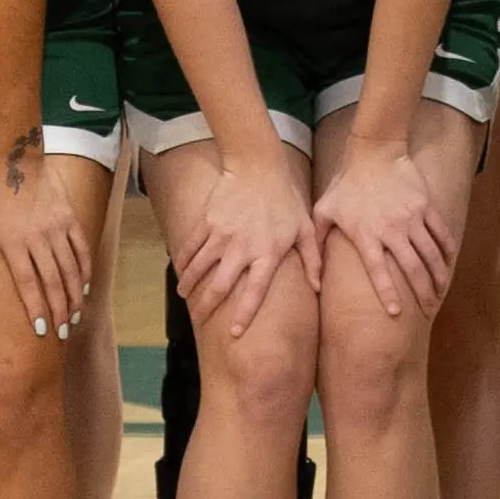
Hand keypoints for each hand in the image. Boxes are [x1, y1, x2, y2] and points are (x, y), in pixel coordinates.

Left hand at [0, 148, 96, 337]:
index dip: (35, 307)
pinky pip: (81, 249)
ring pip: (70, 268)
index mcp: (13, 241)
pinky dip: (84, 270)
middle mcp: (38, 236)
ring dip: (74, 295)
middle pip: (52, 281)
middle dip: (58, 310)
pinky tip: (83, 288)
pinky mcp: (69, 218)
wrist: (16, 161)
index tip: (40, 330)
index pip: (27, 282)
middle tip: (62, 333)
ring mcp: (56, 227)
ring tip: (74, 316)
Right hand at [169, 146, 305, 336]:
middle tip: (199, 320)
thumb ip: (312, 259)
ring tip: (186, 297)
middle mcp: (241, 248)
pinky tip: (181, 272)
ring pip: (198, 268)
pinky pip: (190, 247)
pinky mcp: (206, 222)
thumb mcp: (304, 227)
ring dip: (190, 286)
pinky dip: (183, 261)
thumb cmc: (285, 199)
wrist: (257, 165)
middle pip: (220, 285)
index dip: (245, 313)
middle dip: (207, 306)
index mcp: (267, 253)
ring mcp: (221, 235)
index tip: (235, 333)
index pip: (255, 291)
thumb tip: (318, 287)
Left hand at [306, 129, 458, 323]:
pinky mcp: (425, 206)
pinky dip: (447, 249)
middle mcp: (391, 229)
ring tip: (440, 290)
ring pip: (431, 253)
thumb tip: (313, 281)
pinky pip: (440, 232)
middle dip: (422, 291)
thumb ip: (317, 245)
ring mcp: (412, 217)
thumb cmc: (346, 184)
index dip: (387, 293)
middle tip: (427, 308)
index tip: (396, 312)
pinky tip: (448, 262)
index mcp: (366, 234)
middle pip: (412, 267)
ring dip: (438, 275)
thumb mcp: (324, 211)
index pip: (378, 271)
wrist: (374, 150)